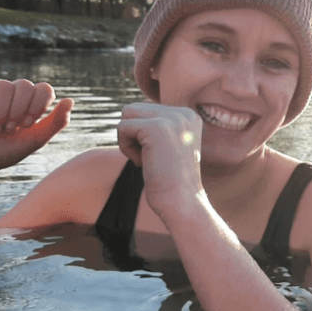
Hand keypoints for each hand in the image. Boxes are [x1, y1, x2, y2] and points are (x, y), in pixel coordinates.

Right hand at [0, 79, 73, 176]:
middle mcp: (12, 91)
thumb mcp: (35, 140)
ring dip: (0, 113)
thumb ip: (56, 122)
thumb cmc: (5, 151)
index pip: (44, 89)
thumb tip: (71, 100)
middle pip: (24, 85)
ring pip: (3, 85)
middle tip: (10, 130)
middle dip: (18, 111)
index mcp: (30, 101)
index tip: (27, 125)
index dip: (38, 105)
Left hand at [117, 103, 202, 217]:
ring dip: (128, 139)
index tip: (160, 155)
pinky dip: (126, 148)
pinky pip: (122, 127)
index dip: (143, 134)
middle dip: (134, 134)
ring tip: (147, 158)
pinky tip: (143, 162)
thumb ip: (155, 125)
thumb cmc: (170, 180)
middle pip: (135, 108)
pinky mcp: (157, 127)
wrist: (182, 202)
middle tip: (151, 157)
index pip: (147, 109)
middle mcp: (183, 113)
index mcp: (189, 115)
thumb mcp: (168, 145)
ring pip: (127, 114)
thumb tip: (127, 111)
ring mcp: (172, 118)